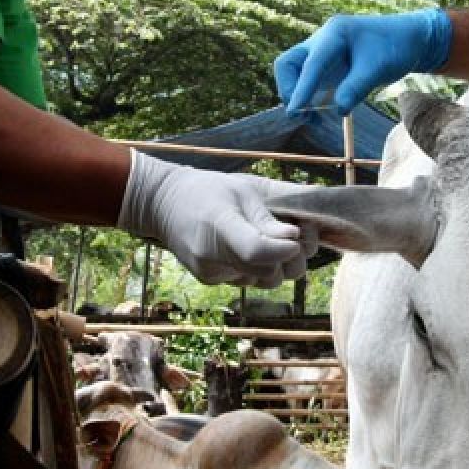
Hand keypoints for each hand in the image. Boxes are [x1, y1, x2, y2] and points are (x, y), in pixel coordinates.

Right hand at [119, 152, 316, 287]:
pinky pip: (249, 281)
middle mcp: (212, 257)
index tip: (295, 236)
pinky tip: (249, 247)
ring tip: (271, 240)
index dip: (284, 248)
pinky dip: (259, 267)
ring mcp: (211, 273)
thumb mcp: (246, 187)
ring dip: (278, 265)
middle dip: (291, 258)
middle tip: (294, 236)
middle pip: (269, 274)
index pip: (257, 251)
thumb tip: (304, 231)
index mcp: (219, 224)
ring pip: (264, 282)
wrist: (164, 204)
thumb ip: (278, 208)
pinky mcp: (211, 280)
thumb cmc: (210, 190)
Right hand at [274, 9, 451, 115]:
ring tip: (312, 118)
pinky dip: (306, 99)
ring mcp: (320, 53)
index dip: (302, 88)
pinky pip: (305, 82)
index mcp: (335, 34)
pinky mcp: (325, 67)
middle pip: (287, 63)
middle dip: (289, 89)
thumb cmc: (396, 48)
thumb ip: (357, 87)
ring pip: (293, 73)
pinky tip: (318, 114)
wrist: (408, 40)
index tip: (295, 110)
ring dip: (296, 96)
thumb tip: (337, 110)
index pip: (312, 63)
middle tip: (302, 113)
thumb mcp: (379, 68)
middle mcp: (321, 41)